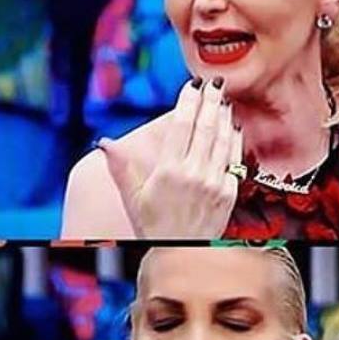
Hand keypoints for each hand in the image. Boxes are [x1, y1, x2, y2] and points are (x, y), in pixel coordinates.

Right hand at [99, 77, 243, 237]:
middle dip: (211, 101)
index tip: (193, 84)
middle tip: (215, 84)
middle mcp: (195, 173)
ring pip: (223, 140)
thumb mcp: (133, 197)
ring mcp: (215, 183)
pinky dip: (235, 141)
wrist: (183, 255)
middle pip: (206, 127)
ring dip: (225, 117)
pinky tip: (234, 127)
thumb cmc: (154, 227)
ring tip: (225, 100)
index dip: (189, 101)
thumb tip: (103, 143)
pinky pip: (234, 160)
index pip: (182, 125)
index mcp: (169, 170)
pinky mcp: (229, 193)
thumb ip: (121, 168)